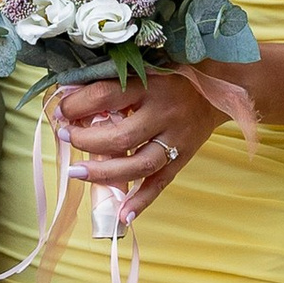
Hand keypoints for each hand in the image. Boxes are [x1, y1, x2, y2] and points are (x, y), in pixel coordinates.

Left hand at [52, 72, 226, 219]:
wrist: (222, 86)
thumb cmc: (175, 73)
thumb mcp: (146, 67)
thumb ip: (113, 80)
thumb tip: (69, 91)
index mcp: (152, 84)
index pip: (106, 96)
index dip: (78, 105)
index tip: (60, 110)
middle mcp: (165, 113)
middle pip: (120, 136)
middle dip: (85, 140)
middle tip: (65, 136)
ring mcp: (176, 139)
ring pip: (139, 164)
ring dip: (104, 172)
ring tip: (76, 171)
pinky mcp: (184, 158)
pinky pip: (160, 183)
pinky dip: (141, 201)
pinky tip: (122, 215)